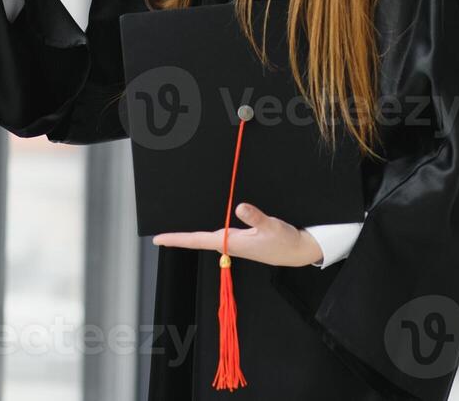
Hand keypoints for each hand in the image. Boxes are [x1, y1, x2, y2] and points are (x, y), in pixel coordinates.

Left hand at [152, 202, 323, 267]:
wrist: (299, 252)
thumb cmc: (285, 242)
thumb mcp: (272, 226)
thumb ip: (256, 217)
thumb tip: (240, 207)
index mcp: (232, 243)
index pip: (198, 240)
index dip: (178, 239)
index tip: (159, 240)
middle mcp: (230, 244)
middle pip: (199, 239)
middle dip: (180, 238)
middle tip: (159, 237)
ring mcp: (235, 243)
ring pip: (208, 238)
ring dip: (192, 235)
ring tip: (175, 234)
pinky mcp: (242, 240)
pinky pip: (219, 236)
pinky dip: (207, 232)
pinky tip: (203, 229)